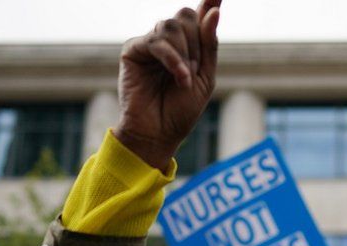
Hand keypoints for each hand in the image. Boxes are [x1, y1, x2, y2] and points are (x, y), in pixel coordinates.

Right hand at [113, 0, 220, 170]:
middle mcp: (168, 40)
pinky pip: (156, 41)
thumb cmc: (182, 110)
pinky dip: (172, 58)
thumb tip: (213, 9)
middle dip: (196, 44)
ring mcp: (150, 43)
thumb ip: (209, 43)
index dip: (209, 2)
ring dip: (185, 54)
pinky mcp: (133, 50)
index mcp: (187, 45)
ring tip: (183, 79)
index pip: (199, 15)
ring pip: (172, 25)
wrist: (159, 133)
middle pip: (186, 16)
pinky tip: (178, 77)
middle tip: (193, 70)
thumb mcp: (205, 76)